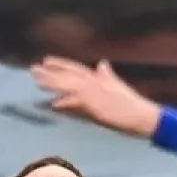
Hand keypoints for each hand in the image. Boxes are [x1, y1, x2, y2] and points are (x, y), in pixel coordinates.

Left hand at [30, 56, 162, 137]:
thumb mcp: (118, 85)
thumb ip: (107, 74)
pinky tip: (53, 105)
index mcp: (99, 77)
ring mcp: (95, 93)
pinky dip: (64, 103)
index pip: (75, 67)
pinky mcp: (96, 105)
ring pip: (68, 85)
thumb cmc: (132, 104)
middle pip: (68, 75)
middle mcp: (95, 82)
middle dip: (50, 72)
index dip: (60, 64)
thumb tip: (102, 63)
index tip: (46, 61)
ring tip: (37, 81)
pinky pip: (76, 102)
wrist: (143, 115)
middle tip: (33, 69)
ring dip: (52, 83)